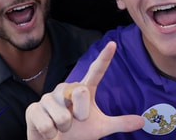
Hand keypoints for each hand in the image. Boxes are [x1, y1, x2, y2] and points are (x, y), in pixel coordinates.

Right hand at [26, 42, 143, 139]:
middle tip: (74, 122)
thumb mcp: (100, 129)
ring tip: (59, 127)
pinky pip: (47, 125)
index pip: (96, 72)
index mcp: (83, 90)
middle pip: (80, 93)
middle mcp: (65, 89)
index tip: (113, 44)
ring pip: (63, 115)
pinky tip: (48, 130)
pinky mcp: (34, 108)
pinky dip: (50, 133)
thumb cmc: (77, 134)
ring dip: (64, 128)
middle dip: (80, 114)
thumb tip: (142, 122)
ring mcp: (48, 97)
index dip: (104, 58)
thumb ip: (119, 123)